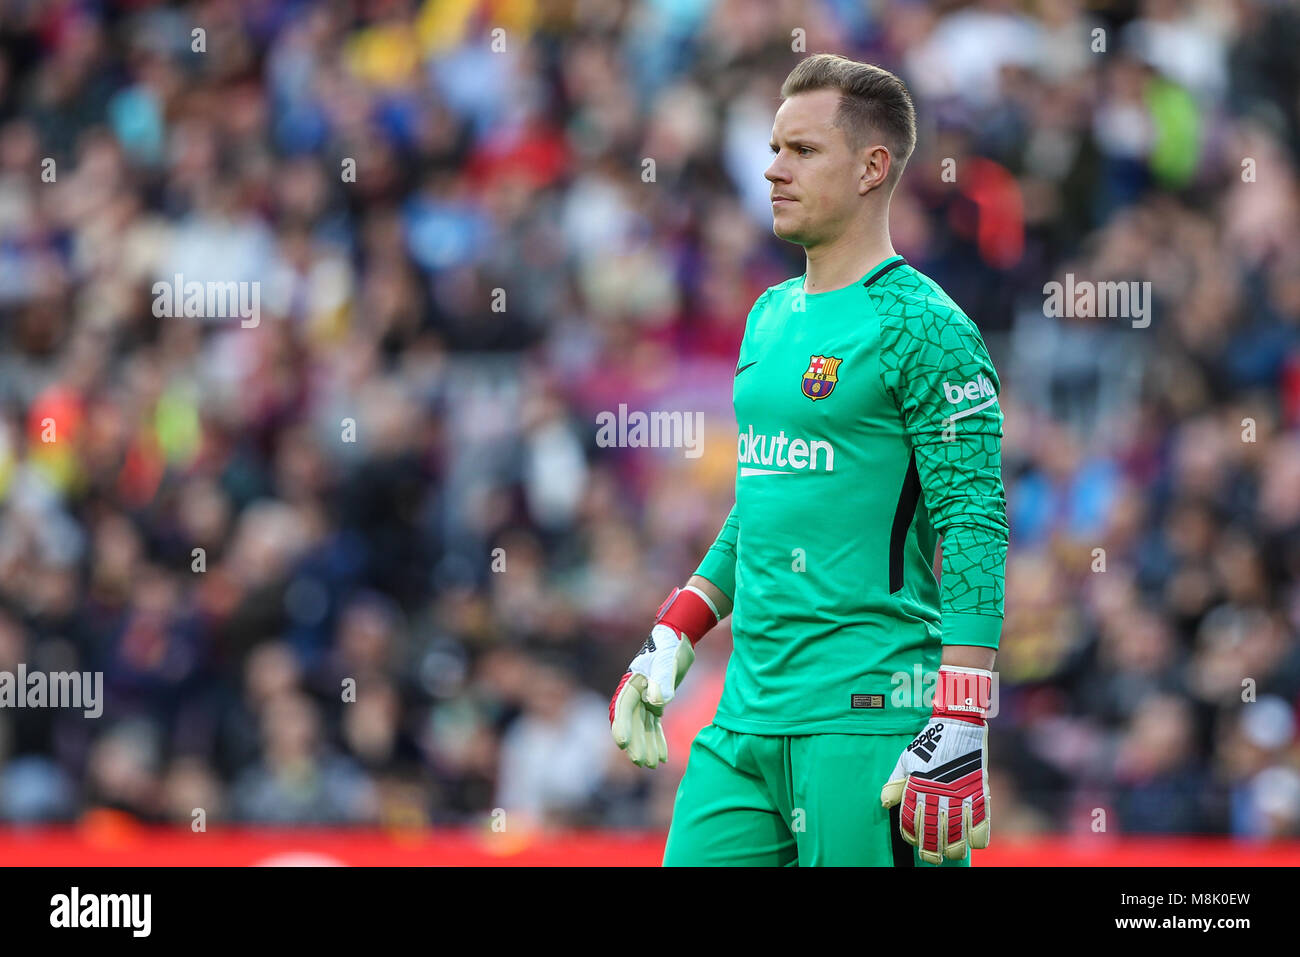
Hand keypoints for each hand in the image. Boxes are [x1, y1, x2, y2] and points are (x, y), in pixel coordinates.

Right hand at [609, 585, 716, 767]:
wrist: (678, 637)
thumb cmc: (669, 647)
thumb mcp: (667, 663)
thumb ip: (662, 682)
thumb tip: (656, 703)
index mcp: (631, 684)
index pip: (622, 709)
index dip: (622, 727)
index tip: (623, 744)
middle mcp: (634, 693)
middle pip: (632, 723)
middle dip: (636, 743)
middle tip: (641, 762)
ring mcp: (644, 698)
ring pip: (642, 727)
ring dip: (647, 745)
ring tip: (653, 765)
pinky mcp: (655, 701)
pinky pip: (653, 724)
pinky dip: (658, 739)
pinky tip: (663, 756)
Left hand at [880, 666, 991, 862]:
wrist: (958, 725)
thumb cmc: (930, 742)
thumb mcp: (907, 759)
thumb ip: (896, 783)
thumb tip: (886, 803)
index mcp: (917, 788)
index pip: (911, 823)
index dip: (911, 836)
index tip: (914, 840)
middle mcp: (937, 795)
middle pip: (933, 834)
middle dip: (931, 851)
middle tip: (933, 858)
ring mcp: (959, 796)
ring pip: (956, 835)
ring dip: (953, 849)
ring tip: (951, 854)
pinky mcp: (978, 793)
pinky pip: (981, 823)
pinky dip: (979, 837)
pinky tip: (974, 842)